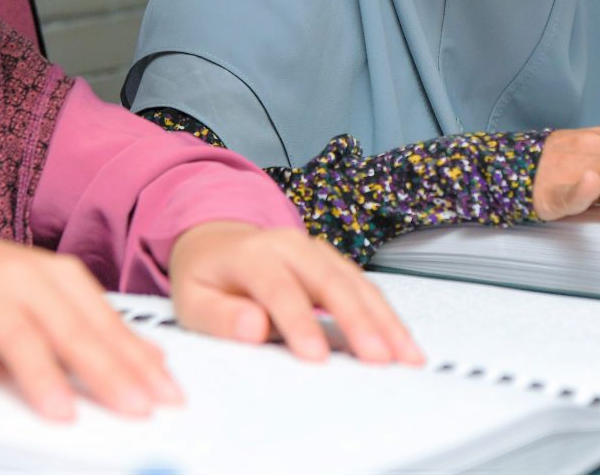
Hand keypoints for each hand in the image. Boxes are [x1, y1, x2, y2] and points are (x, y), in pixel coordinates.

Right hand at [0, 233, 179, 420]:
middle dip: (107, 373)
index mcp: (61, 277)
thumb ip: (97, 328)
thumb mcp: (52, 298)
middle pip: (73, 331)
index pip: (107, 325)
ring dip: (41, 376)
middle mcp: (27, 279)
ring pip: (19, 336)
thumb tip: (154, 363)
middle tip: (133, 408)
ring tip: (63, 413)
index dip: (138, 361)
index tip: (165, 395)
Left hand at [167, 222, 423, 366]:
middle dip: (358, 319)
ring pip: (357, 282)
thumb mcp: (192, 299)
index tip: (315, 356)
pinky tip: (403, 342)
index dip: (299, 322)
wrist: (217, 242)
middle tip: (378, 356)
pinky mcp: (336, 266)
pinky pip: (366, 288)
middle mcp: (292, 247)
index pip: (279, 287)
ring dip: (385, 319)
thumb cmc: (207, 278)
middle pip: (331, 280)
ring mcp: (318, 253)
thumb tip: (251, 327)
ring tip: (407, 356)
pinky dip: (387, 316)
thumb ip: (219, 316)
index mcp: (252, 254)